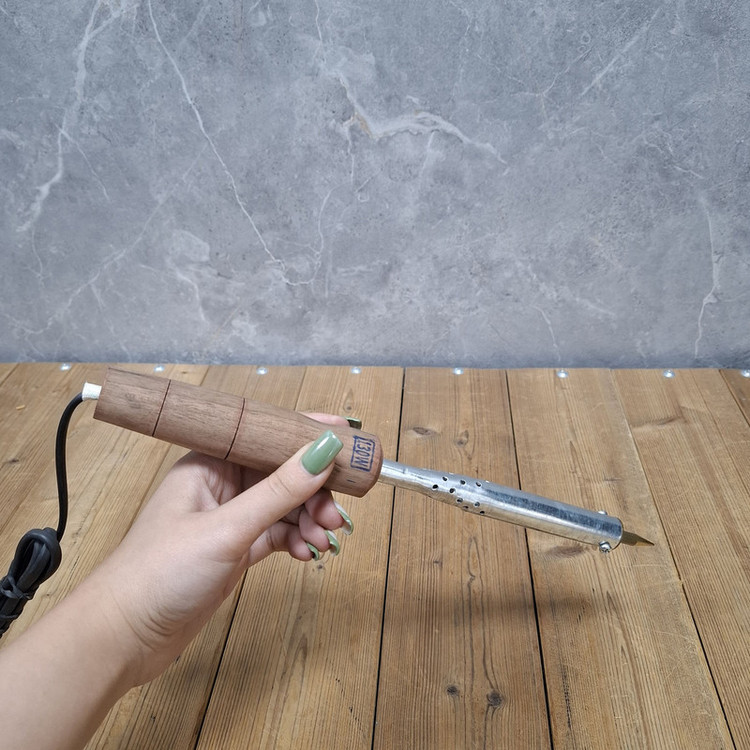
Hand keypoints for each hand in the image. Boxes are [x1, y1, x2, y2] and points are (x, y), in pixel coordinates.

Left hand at [89, 415, 351, 685]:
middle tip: (335, 514)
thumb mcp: (227, 529)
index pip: (266, 436)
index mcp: (209, 463)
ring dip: (309, 520)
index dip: (306, 436)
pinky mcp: (236, 549)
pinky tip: (307, 554)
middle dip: (314, 491)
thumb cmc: (157, 572)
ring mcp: (230, 518)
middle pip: (282, 474)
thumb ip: (278, 491)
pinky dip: (296, 541)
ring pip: (284, 507)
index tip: (347, 439)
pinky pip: (278, 534)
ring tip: (323, 539)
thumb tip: (322, 453)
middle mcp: (221, 485)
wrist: (124, 636)